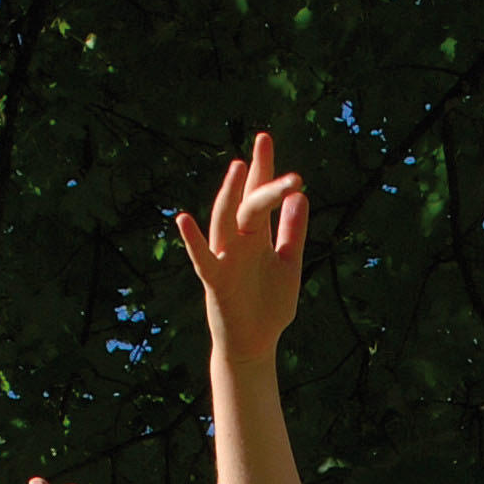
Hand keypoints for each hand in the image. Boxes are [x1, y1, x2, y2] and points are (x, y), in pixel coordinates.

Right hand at [175, 132, 308, 365]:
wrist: (255, 346)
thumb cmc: (268, 307)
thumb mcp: (289, 265)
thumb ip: (293, 233)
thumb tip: (300, 198)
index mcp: (257, 237)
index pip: (259, 196)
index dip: (264, 169)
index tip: (265, 138)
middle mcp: (239, 242)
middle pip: (247, 202)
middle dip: (256, 174)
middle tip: (264, 142)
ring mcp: (225, 259)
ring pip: (224, 221)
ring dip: (229, 196)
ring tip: (238, 168)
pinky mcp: (216, 282)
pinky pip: (202, 259)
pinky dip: (193, 241)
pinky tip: (183, 220)